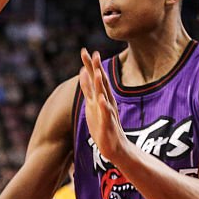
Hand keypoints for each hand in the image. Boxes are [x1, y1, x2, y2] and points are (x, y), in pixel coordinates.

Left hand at [79, 48, 128, 164]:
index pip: (95, 77)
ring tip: (97, 72)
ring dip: (101, 84)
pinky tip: (101, 99)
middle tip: (93, 54)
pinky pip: (107, 114)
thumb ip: (88, 88)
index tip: (84, 50)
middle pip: (101, 82)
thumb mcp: (92, 104)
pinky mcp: (109, 124)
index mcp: (101, 96)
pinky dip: (104, 107)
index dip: (89, 65)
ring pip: (104, 96)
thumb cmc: (104, 125)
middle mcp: (106, 101)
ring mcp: (108, 112)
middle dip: (97, 68)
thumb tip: (83, 71)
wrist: (116, 148)